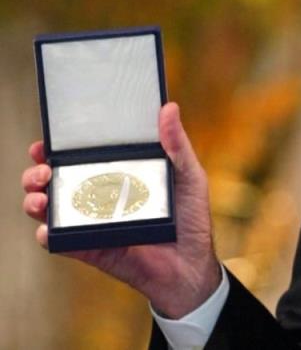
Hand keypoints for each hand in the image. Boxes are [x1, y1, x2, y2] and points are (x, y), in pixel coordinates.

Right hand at [21, 102, 221, 317]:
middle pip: (55, 179)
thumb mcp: (189, 175)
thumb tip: (169, 109)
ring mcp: (91, 222)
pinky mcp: (90, 248)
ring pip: (49, 209)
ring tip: (42, 198)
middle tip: (44, 171)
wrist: (192, 264)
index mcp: (118, 172)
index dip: (58, 147)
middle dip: (37, 172)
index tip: (46, 141)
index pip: (80, 156)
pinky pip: (60, 242)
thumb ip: (177, 145)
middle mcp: (99, 195)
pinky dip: (47, 235)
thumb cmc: (191, 216)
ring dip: (34, 200)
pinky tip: (48, 229)